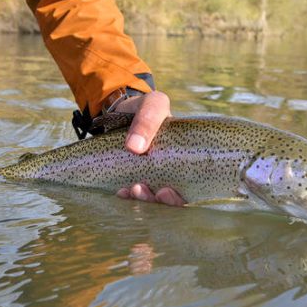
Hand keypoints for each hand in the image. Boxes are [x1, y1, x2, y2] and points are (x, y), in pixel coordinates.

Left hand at [111, 91, 184, 206]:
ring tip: (128, 191)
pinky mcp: (131, 177)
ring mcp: (150, 176)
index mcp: (182, 160)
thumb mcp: (152, 105)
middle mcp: (169, 173)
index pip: (186, 189)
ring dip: (139, 200)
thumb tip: (134, 148)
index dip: (177, 198)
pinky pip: (131, 193)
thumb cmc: (147, 108)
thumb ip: (147, 120)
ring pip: (149, 199)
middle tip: (139, 190)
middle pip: (166, 200)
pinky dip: (126, 196)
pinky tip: (120, 192)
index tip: (164, 192)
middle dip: (154, 201)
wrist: (124, 108)